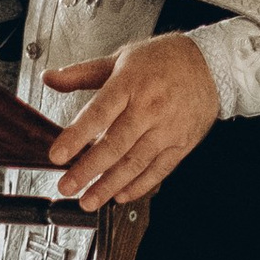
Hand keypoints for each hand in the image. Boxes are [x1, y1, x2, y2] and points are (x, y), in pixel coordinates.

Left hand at [41, 32, 218, 206]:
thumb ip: (81, 73)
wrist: (210, 64)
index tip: (57, 155)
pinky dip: (139, 186)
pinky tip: (121, 195)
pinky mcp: (181, 143)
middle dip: (88, 170)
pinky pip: (158, 170)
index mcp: (130, 83)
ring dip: (110, 185)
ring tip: (89, 200)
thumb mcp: (120, 58)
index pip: (99, 113)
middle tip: (67, 186)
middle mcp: (149, 107)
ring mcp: (167, 128)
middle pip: (115, 144)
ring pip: (135, 162)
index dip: (77, 136)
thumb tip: (49, 79)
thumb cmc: (162, 60)